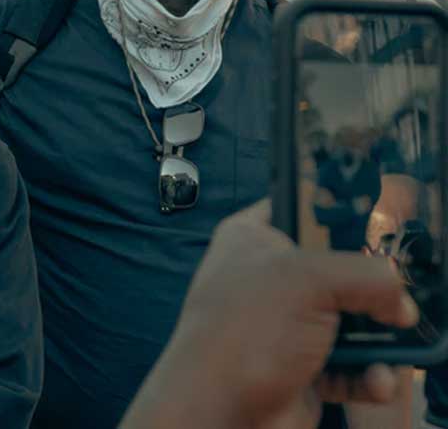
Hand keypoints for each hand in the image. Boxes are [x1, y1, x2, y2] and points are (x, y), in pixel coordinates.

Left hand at [120, 201, 418, 428]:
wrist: (217, 414)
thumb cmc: (245, 332)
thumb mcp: (306, 280)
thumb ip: (365, 274)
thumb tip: (400, 299)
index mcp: (254, 239)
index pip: (301, 208)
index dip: (340, 215)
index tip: (377, 228)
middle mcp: (269, 278)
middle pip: (340, 269)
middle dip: (374, 290)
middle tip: (393, 301)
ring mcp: (286, 326)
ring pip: (354, 320)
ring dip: (379, 340)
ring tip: (389, 350)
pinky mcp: (304, 369)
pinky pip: (353, 366)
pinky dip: (369, 375)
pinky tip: (374, 381)